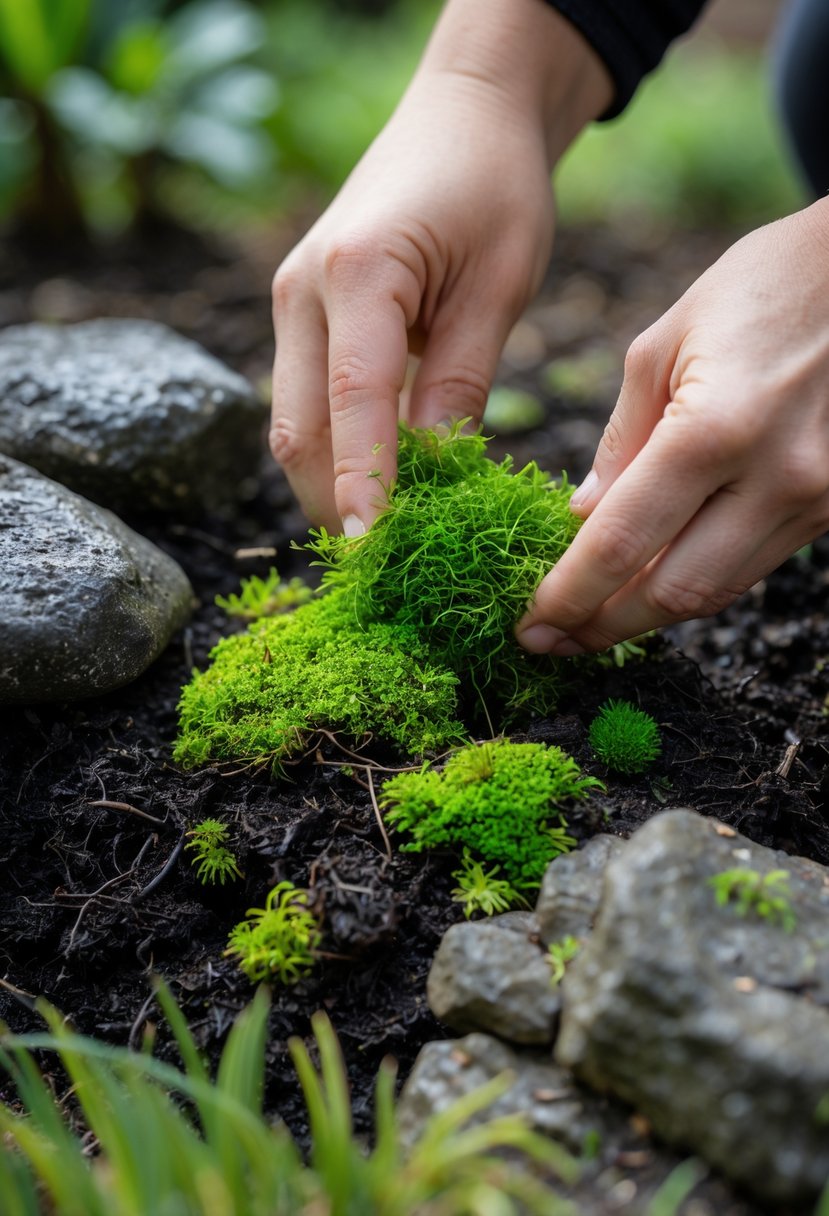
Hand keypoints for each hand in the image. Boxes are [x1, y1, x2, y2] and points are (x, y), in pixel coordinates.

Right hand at [270, 0, 609, 532]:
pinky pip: (306, 399)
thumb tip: (435, 479)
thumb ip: (459, 382)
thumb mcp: (499, 287)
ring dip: (332, 482)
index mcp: (358, 272)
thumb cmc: (495, 185)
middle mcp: (302, 288)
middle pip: (299, 429)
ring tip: (385, 536)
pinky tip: (378, 481)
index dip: (363, 485)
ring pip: (293, 422)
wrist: (463, 112)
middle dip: (336, 502)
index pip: (352, 403)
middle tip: (388, 564)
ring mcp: (291, 299)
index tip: (376, 552)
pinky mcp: (301, 311)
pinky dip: (337, 447)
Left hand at [517, 200, 828, 654]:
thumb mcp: (662, 346)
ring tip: (592, 623)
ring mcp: (817, 499)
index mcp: (716, 428)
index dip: (570, 595)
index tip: (531, 623)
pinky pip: (751, 565)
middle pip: (674, 592)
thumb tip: (582, 521)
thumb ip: (620, 443)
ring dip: (649, 616)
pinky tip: (652, 582)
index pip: (622, 542)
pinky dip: (696, 581)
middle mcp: (776, 477)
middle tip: (552, 642)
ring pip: (718, 592)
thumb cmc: (758, 288)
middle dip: (604, 628)